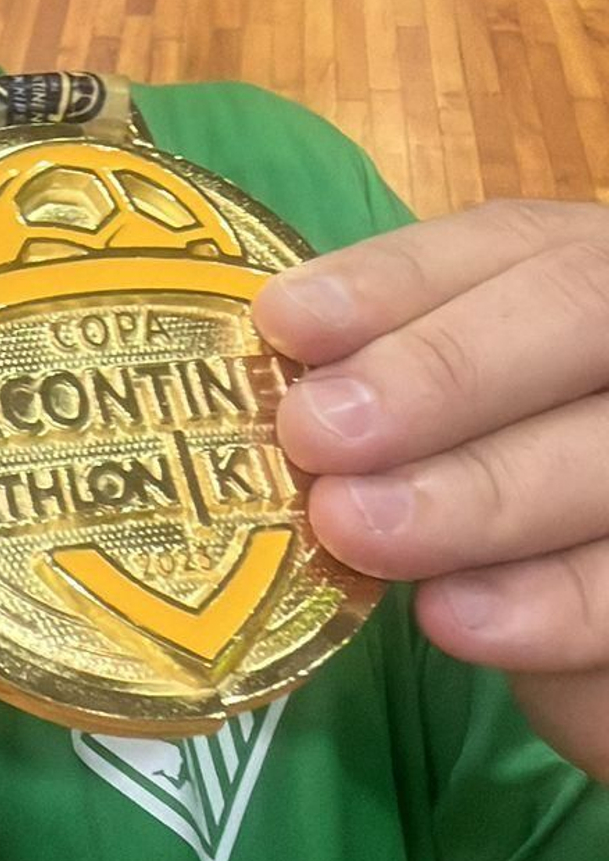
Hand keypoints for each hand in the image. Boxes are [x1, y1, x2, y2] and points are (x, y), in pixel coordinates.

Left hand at [257, 203, 608, 779]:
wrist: (598, 577)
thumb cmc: (513, 458)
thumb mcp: (470, 392)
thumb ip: (403, 366)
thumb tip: (287, 383)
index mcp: (593, 271)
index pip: (509, 244)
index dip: (394, 279)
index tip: (284, 321)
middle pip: (572, 320)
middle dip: (436, 374)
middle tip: (316, 433)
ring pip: (605, 455)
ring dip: (473, 496)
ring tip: (352, 529)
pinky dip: (544, 604)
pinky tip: (447, 616)